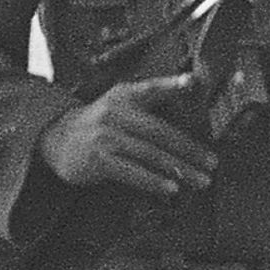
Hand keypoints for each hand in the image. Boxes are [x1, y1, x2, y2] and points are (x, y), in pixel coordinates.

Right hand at [40, 77, 220, 196]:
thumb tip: (189, 125)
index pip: (151, 88)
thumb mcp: (120, 106)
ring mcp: (105, 135)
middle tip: (211, 163)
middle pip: (160, 131)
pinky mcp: (98, 158)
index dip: (172, 83)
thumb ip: (150, 108)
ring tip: (200, 180)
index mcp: (124, 96)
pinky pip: (132, 172)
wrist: (58, 139)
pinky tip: (171, 188)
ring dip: (179, 170)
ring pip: (150, 154)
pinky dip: (154, 181)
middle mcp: (115, 112)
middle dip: (190, 150)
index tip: (192, 81)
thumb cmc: (100, 125)